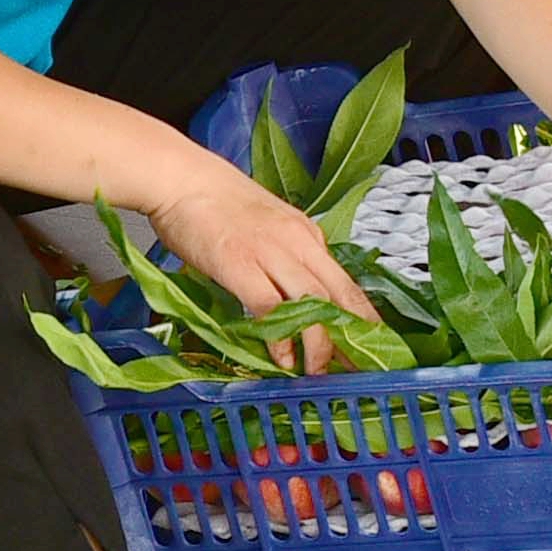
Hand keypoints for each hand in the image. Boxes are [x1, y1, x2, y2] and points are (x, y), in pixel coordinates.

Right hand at [153, 163, 372, 358]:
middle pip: (340, 296)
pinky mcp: (241, 265)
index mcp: (305, 234)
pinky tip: (283, 359)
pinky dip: (280, 338)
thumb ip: (282, 258)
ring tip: (319, 372)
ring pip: (313, 304)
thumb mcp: (265, 227)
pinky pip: (271, 309)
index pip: (345, 282)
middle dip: (354, 337)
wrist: (181, 179)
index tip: (370, 345)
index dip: (362, 318)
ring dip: (320, 344)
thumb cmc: (214, 202)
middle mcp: (298, 243)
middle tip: (359, 369)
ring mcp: (271, 253)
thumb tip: (290, 296)